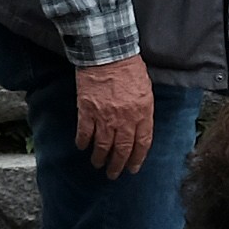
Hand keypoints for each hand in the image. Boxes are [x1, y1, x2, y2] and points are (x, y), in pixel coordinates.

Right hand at [72, 54, 156, 178]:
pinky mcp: (87, 111)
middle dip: (118, 165)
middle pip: (122, 149)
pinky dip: (83, 143)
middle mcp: (125, 119)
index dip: (137, 159)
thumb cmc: (129, 69)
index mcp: (142, 113)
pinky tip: (82, 147)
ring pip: (103, 146)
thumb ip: (143, 111)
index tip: (133, 168)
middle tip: (114, 174)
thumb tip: (139, 129)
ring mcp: (105, 117)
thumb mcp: (146, 90)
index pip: (142, 143)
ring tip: (98, 164)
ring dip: (100, 158)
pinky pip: (84, 133)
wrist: (107, 54)